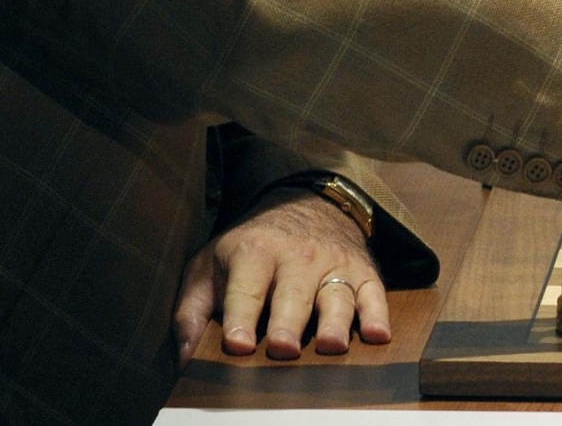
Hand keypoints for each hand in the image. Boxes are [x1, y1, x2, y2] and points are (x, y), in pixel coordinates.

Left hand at [172, 188, 389, 364]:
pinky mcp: (364, 270)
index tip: (237, 344)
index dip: (241, 317)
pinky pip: (374, 293)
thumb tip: (183, 357)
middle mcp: (297, 256)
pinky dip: (378, 314)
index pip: (246, 289)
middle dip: (288, 322)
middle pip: (293, 295)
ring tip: (331, 345)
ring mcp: (334, 263)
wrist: (307, 204)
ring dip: (335, 321)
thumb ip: (192, 311)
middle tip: (283, 349)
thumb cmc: (251, 247)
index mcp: (253, 253)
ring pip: (336, 295)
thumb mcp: (210, 266)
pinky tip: (378, 334)